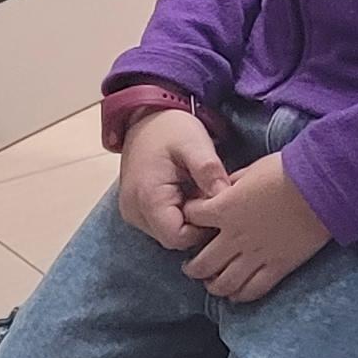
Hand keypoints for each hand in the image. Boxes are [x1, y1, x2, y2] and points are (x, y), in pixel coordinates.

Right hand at [118, 106, 225, 250]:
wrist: (146, 117)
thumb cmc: (171, 128)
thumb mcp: (194, 143)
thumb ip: (208, 171)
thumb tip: (225, 198)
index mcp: (147, 198)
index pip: (178, 238)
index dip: (203, 229)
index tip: (218, 207)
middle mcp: (134, 211)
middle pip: (174, 239)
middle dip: (198, 224)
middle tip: (212, 196)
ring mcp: (133, 212)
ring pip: (169, 233)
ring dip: (189, 219)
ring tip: (200, 191)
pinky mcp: (137, 209)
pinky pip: (163, 224)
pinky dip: (180, 214)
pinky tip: (191, 193)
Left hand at [180, 153, 330, 303]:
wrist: (323, 186)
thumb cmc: (289, 171)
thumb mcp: (252, 168)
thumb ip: (233, 183)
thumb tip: (225, 189)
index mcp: (224, 208)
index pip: (191, 218)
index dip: (189, 217)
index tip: (194, 219)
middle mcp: (234, 237)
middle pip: (201, 264)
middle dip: (192, 267)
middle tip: (192, 266)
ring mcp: (256, 255)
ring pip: (223, 283)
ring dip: (213, 285)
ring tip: (212, 283)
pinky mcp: (278, 266)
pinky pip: (253, 290)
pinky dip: (241, 295)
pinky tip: (236, 294)